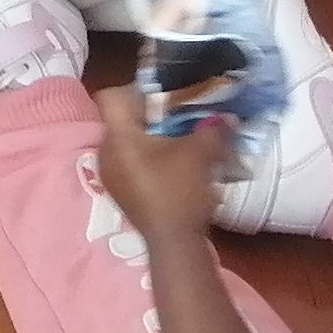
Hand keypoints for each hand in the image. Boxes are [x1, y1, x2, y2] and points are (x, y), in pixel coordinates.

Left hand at [91, 77, 230, 247]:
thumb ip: (213, 127)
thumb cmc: (181, 190)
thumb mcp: (201, 152)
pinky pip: (132, 161)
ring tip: (182, 141)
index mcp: (116, 137)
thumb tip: (226, 117)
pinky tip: (176, 164)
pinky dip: (151, 156)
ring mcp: (110, 174)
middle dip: (152, 114)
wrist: (174, 242)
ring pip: (128, 141)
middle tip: (180, 118)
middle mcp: (105, 152)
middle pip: (121, 118)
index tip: (165, 99)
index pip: (110, 96)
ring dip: (153, 136)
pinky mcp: (121, 190)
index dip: (136, 90)